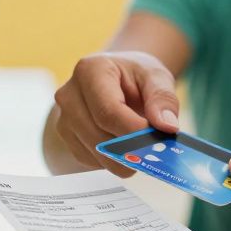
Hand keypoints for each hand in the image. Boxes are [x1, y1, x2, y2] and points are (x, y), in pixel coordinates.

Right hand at [52, 51, 180, 176]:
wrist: (119, 78)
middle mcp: (69, 95)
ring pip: (94, 153)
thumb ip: (163, 99)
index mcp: (90, 71)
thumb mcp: (156, 77)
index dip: (134, 131)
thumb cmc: (136, 76)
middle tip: (158, 152)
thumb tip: (167, 127)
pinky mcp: (66, 137)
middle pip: (98, 136)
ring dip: (123, 158)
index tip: (158, 141)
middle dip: (131, 150)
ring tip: (144, 147)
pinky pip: (90, 160)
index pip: (108, 111)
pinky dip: (112, 160)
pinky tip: (125, 147)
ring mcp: (63, 118)